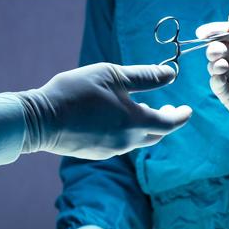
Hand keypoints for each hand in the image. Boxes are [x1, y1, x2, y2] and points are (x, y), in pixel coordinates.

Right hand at [18, 63, 191, 158]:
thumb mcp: (113, 75)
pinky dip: (126, 132)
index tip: (187, 109)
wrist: (41, 120)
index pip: (169, 124)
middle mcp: (127, 141)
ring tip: (139, 109)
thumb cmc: (76, 92)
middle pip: (155, 135)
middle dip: (165, 121)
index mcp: (135, 122)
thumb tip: (172, 75)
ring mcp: (111, 150)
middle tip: (167, 107)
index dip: (180, 116)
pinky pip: (120, 143)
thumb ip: (145, 77)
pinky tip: (114, 119)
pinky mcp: (97, 153)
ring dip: (143, 126)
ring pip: (137, 140)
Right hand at [196, 11, 228, 153]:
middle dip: (215, 48)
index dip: (215, 32)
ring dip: (214, 63)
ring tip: (222, 67)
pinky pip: (216, 84)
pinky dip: (215, 79)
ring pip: (215, 66)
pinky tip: (220, 77)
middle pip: (221, 50)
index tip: (202, 32)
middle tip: (217, 53)